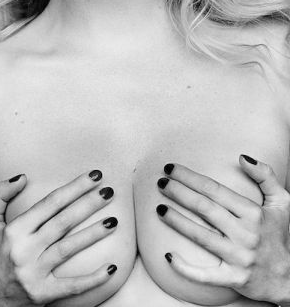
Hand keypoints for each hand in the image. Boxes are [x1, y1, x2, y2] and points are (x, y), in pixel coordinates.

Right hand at [0, 170, 117, 305]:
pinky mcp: (43, 294)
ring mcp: (34, 273)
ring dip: (93, 234)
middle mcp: (24, 250)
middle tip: (109, 190)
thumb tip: (23, 177)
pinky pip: (72, 286)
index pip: (50, 203)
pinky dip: (93, 278)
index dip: (73, 187)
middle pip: (62, 222)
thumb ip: (0, 194)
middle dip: (88, 204)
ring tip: (114, 221)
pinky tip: (112, 267)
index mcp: (15, 230)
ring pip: (69, 248)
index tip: (93, 176)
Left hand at [156, 155, 289, 303]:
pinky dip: (185, 268)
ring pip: (200, 236)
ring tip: (159, 208)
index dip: (190, 177)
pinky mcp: (234, 279)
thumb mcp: (283, 202)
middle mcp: (245, 234)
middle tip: (160, 182)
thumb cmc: (283, 234)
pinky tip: (168, 256)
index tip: (172, 169)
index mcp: (253, 213)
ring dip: (176, 221)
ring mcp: (238, 258)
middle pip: (204, 209)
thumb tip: (242, 157)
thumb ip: (265, 176)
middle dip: (179, 193)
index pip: (214, 190)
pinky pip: (205, 276)